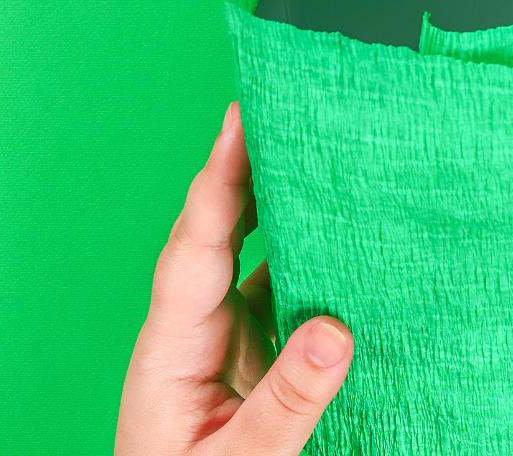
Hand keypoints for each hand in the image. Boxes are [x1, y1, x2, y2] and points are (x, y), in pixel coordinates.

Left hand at [115, 102, 354, 455]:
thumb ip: (287, 399)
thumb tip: (336, 330)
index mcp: (173, 347)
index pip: (195, 247)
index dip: (219, 179)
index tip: (240, 120)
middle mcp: (193, 331)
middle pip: (217, 234)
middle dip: (245, 172)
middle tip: (281, 112)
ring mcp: (221, 342)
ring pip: (251, 260)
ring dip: (280, 212)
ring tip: (319, 161)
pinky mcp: (249, 359)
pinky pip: (278, 295)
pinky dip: (307, 263)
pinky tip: (339, 245)